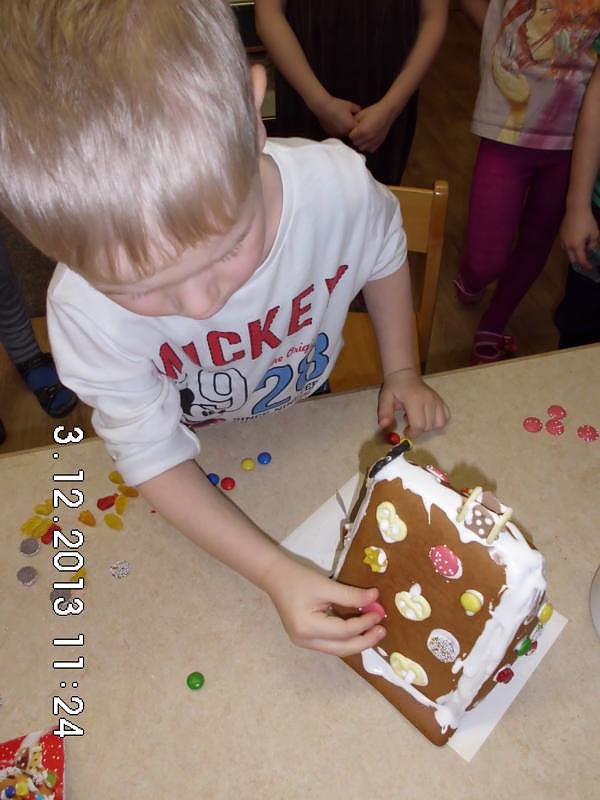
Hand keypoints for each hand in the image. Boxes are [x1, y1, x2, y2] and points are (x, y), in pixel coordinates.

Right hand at [262, 556, 385, 655]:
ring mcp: (303, 642)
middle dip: (365, 641)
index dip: (365, 623)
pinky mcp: (304, 638)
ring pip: (337, 649)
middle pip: (342, 648)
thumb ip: (351, 595)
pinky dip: (346, 638)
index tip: (380, 612)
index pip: (344, 631)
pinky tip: (358, 630)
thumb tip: (375, 599)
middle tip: (383, 630)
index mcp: (308, 628)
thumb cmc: (298, 578)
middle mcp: (305, 640)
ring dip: (357, 641)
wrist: (275, 576)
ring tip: (374, 631)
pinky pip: (330, 644)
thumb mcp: (326, 585)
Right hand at [313, 95, 360, 138]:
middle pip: (353, 134)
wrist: (323, 107)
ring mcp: (338, 135)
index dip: (361, 126)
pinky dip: (340, 131)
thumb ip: (358, 111)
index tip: (360, 121)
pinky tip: (337, 124)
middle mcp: (345, 133)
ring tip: (344, 122)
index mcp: (351, 126)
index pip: (360, 130)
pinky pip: (339, 134)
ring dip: (346, 131)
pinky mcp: (331, 135)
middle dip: (354, 129)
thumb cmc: (338, 105)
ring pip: (345, 135)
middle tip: (352, 121)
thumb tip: (361, 115)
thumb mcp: (351, 105)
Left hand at [348, 101, 395, 152]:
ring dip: (361, 143)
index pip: (351, 137)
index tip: (353, 130)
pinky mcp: (379, 143)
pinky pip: (370, 150)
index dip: (351, 133)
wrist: (387, 112)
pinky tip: (369, 140)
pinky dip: (368, 146)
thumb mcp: (360, 114)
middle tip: (358, 133)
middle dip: (355, 138)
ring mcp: (374, 141)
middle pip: (355, 143)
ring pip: (362, 148)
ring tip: (363, 137)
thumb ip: (353, 122)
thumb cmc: (373, 111)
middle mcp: (368, 138)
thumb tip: (348, 128)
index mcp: (362, 130)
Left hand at [377, 368, 449, 437]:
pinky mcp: (441, 400)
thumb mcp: (384, 398)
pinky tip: (428, 417)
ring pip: (439, 424)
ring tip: (418, 418)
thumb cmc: (394, 387)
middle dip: (418, 430)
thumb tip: (383, 425)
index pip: (418, 425)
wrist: (404, 374)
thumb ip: (384, 412)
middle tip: (408, 420)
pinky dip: (438, 421)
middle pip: (428, 426)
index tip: (405, 431)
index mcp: (414, 400)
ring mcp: (437, 400)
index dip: (412, 433)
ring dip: (428, 426)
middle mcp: (429, 400)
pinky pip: (446, 417)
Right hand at [560, 208, 598, 268]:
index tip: (590, 267)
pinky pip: (565, 245)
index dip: (586, 265)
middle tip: (585, 261)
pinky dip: (570, 247)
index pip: (581, 260)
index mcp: (576, 246)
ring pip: (567, 252)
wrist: (576, 209)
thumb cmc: (587, 221)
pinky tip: (575, 242)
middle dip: (579, 261)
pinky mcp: (561, 235)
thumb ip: (593, 244)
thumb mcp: (595, 233)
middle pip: (572, 259)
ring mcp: (563, 240)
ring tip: (580, 251)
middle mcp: (568, 245)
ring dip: (574, 254)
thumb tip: (590, 249)